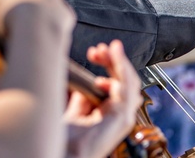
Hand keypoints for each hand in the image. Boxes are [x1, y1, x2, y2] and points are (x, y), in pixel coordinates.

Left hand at [65, 40, 141, 157]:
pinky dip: (122, 69)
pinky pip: (127, 88)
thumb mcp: (75, 110)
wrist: (65, 152)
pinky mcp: (122, 117)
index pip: (117, 83)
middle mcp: (119, 115)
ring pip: (129, 81)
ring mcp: (123, 117)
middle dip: (113, 60)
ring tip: (106, 49)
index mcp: (109, 113)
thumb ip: (83, 98)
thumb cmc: (66, 138)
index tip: (95, 52)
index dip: (108, 64)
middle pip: (124, 80)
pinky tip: (114, 56)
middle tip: (99, 48)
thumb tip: (87, 82)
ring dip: (119, 61)